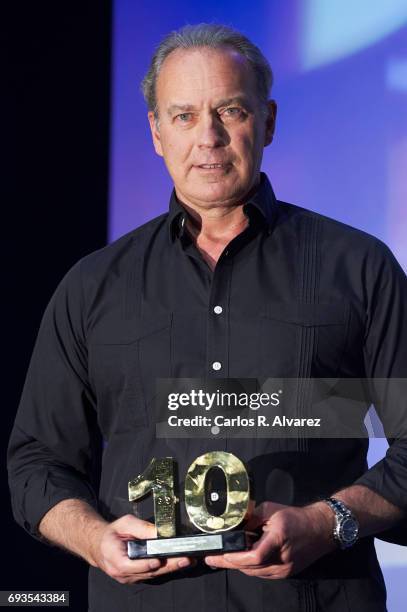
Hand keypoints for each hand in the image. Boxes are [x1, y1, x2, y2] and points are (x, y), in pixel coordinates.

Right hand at [89, 514, 196, 583]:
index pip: (132, 565)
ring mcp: (129, 577)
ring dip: (170, 568)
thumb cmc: (112, 533)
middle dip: (168, 566)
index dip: (146, 564)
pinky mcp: (136, 577)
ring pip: (152, 574)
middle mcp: (122, 573)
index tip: (158, 560)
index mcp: (115, 559)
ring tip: (186, 561)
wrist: (100, 545)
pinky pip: (152, 574)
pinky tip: (178, 563)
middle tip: (184, 560)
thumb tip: (158, 532)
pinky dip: (165, 569)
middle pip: (148, 571)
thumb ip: (141, 528)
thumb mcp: (125, 523)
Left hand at [204, 501, 335, 578]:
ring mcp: (284, 570)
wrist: (320, 529)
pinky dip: (251, 567)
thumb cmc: (296, 517)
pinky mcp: (285, 573)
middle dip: (228, 563)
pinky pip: (262, 573)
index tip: (217, 555)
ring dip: (239, 566)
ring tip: (223, 558)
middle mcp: (282, 559)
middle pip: (250, 568)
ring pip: (254, 573)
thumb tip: (234, 527)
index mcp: (278, 539)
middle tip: (212, 558)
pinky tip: (242, 559)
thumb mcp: (270, 510)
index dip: (233, 558)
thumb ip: (250, 519)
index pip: (253, 556)